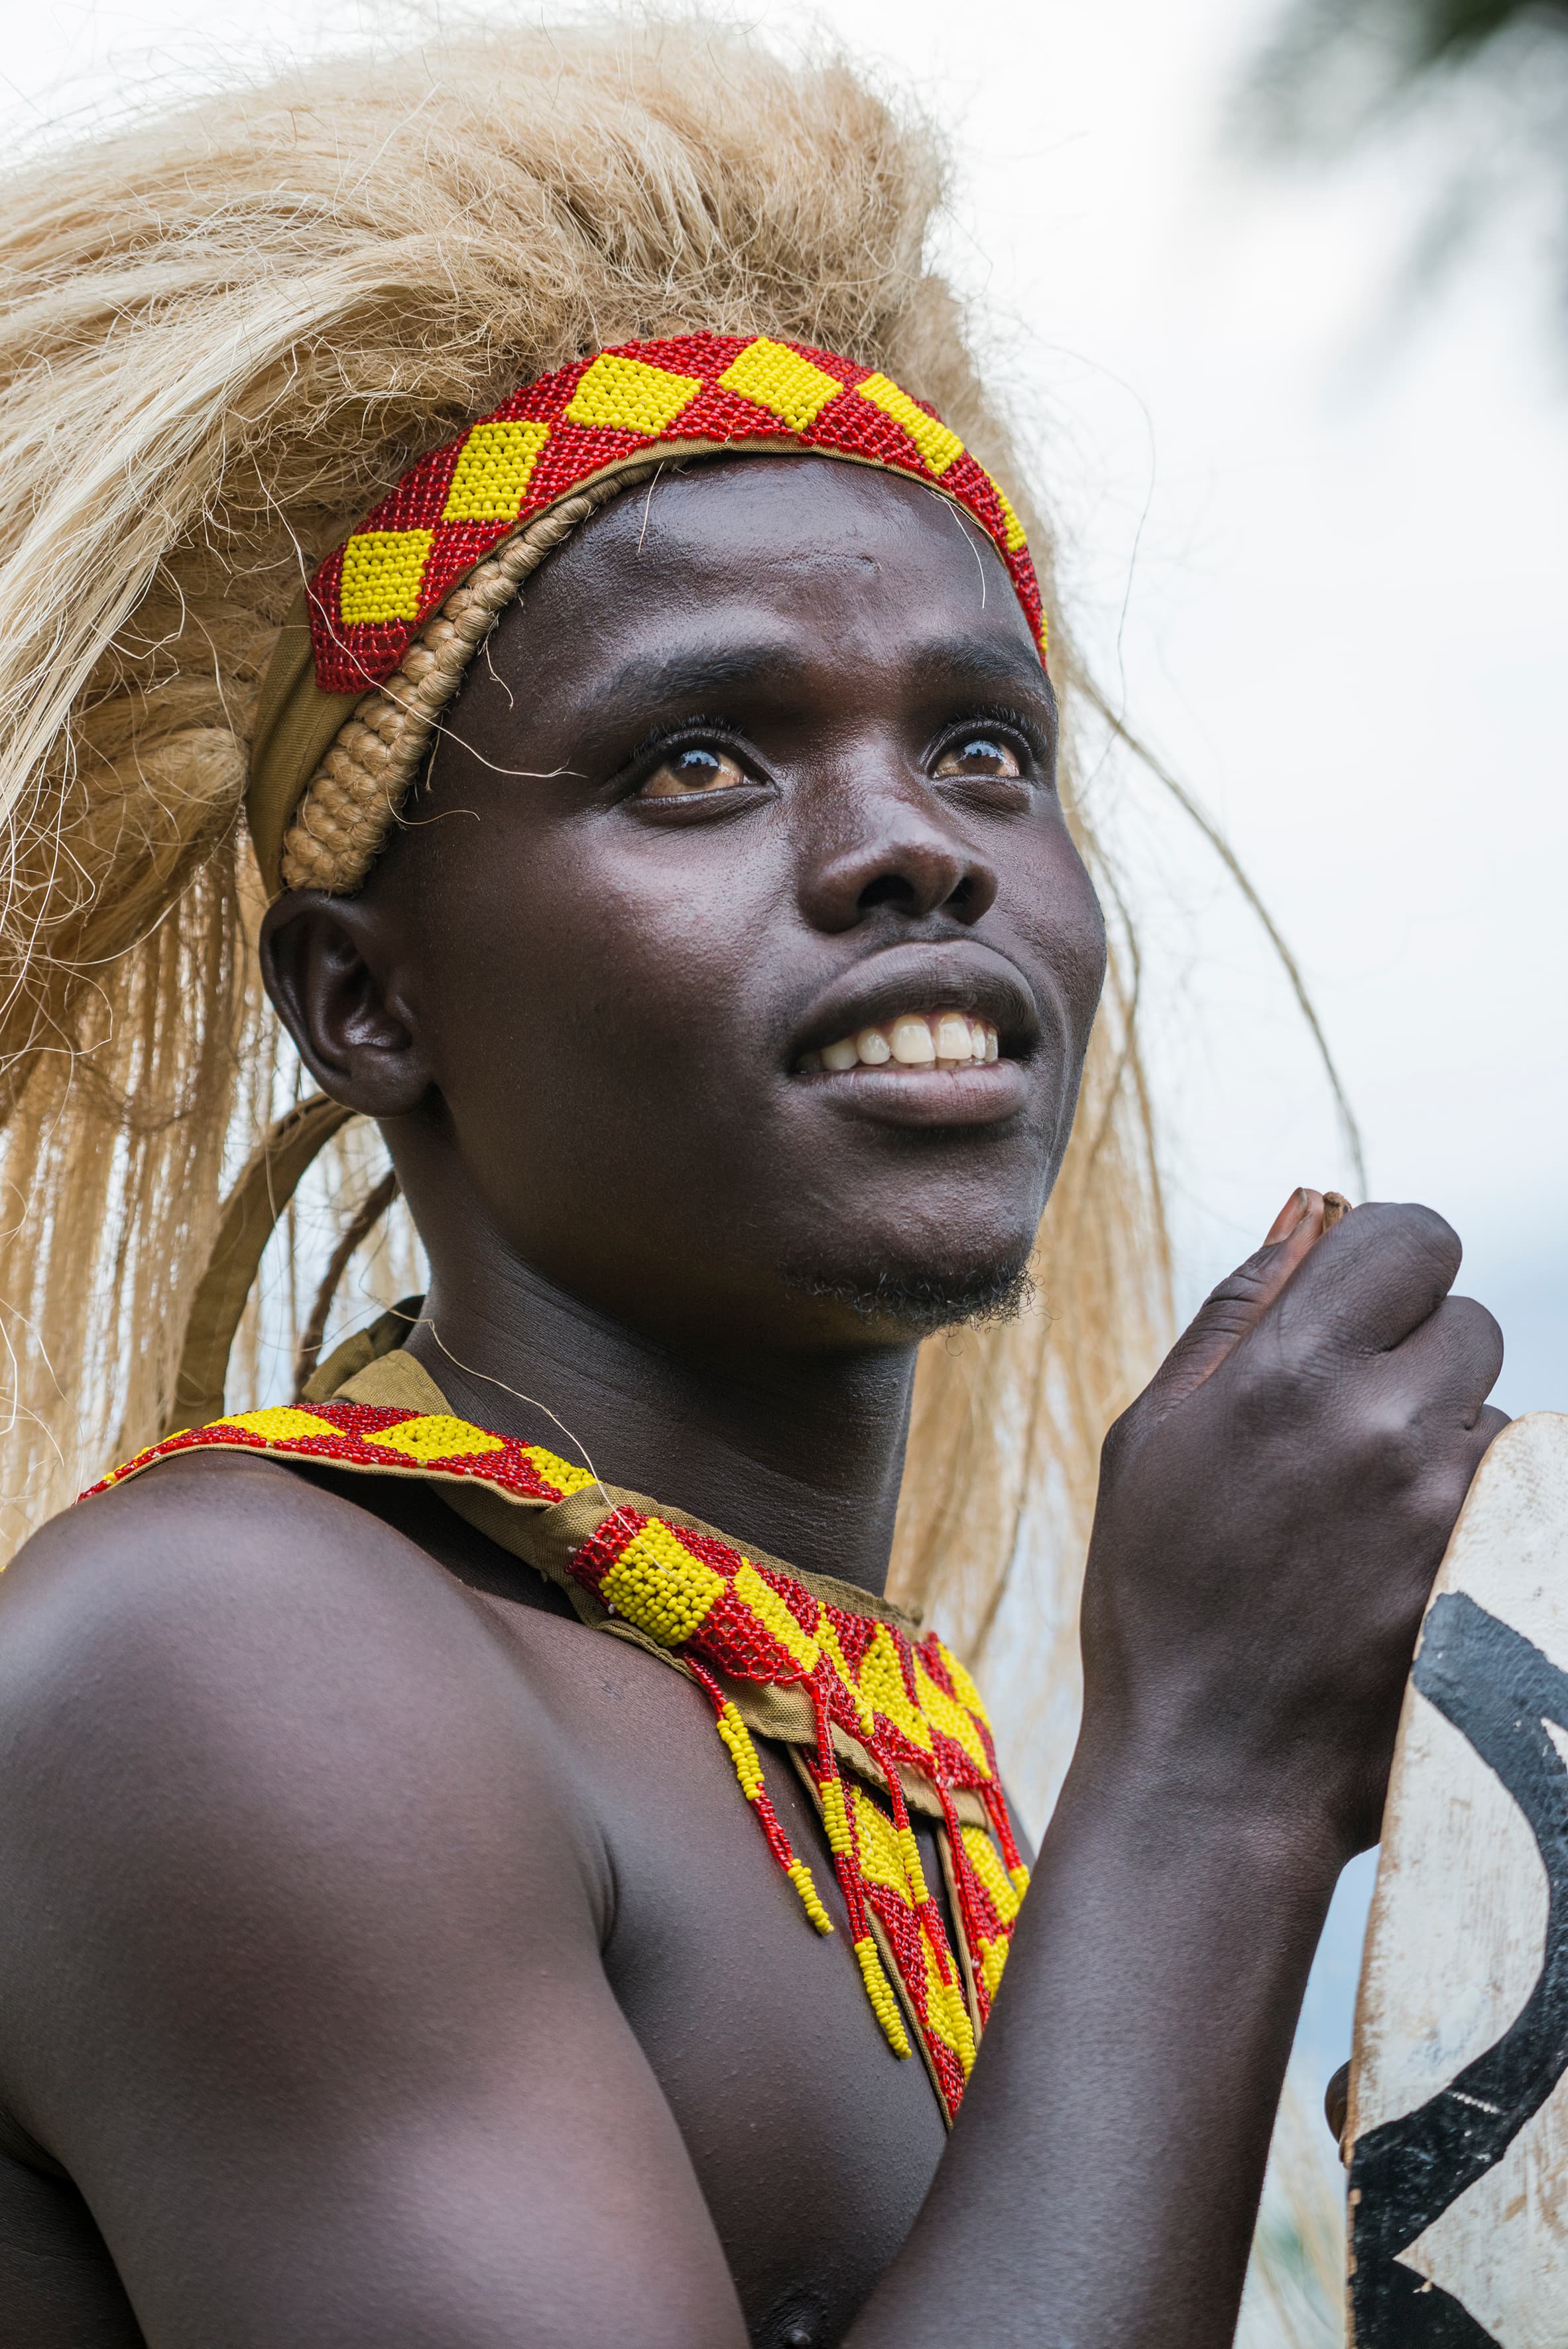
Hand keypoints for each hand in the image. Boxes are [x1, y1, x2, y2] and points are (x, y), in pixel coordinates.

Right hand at [1079, 1191, 1506, 1866]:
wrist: (1214, 1771)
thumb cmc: (1159, 1599)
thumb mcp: (1151, 1437)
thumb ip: (1234, 1317)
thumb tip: (1306, 1224)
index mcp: (1290, 1370)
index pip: (1413, 1235)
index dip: (1389, 1261)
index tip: (1364, 1304)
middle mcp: (1385, 1422)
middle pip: (1466, 1322)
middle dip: (1414, 1357)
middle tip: (1345, 1430)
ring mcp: (1452, 1506)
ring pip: (1492, 1414)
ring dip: (1442, 1444)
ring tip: (1359, 1522)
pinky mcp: (1495, 1573)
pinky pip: (1511, 1497)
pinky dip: (1467, 1517)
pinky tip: (1395, 1571)